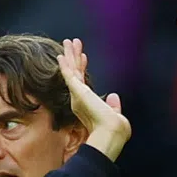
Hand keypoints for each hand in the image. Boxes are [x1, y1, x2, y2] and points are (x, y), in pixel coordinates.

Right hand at [56, 38, 130, 160]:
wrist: (110, 134)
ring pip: (72, 70)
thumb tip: (113, 96)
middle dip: (73, 58)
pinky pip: (69, 74)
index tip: (83, 57)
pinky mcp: (77, 91)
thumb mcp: (115, 114)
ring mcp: (77, 95)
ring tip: (68, 41)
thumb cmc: (114, 130)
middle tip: (71, 44)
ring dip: (69, 55)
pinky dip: (65, 64)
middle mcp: (79, 99)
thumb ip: (113, 105)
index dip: (82, 68)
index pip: (83, 82)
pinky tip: (61, 55)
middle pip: (75, 73)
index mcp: (87, 104)